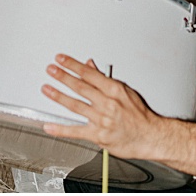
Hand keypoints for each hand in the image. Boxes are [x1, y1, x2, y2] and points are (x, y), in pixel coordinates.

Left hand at [42, 56, 162, 160]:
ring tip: (47, 89)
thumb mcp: (125, 91)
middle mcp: (107, 103)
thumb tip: (92, 67)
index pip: (89, 74)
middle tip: (51, 70)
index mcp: (114, 89)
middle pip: (80, 87)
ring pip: (75, 105)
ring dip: (59, 96)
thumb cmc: (139, 114)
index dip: (73, 65)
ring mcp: (101, 119)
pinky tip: (49, 126)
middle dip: (63, 77)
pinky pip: (76, 131)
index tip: (62, 60)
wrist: (149, 135)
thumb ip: (105, 80)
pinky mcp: (97, 135)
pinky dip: (61, 129)